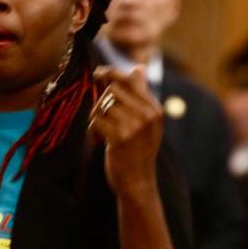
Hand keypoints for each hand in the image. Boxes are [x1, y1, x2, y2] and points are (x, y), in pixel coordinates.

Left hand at [89, 66, 162, 199]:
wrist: (138, 182)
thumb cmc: (138, 150)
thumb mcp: (147, 122)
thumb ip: (141, 95)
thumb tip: (138, 67)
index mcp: (154, 109)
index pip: (131, 79)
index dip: (111, 73)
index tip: (98, 74)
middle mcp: (148, 114)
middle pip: (113, 89)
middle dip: (101, 100)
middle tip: (101, 117)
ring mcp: (135, 125)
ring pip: (103, 105)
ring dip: (96, 118)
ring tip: (102, 133)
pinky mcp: (120, 137)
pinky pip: (96, 121)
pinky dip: (93, 131)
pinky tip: (100, 142)